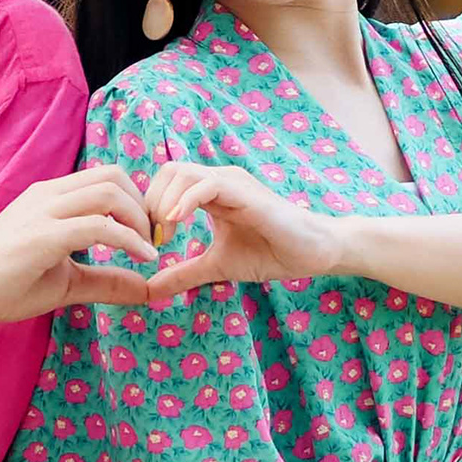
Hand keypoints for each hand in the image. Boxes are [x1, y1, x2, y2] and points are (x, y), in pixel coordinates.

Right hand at [0, 168, 162, 327]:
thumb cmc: (2, 285)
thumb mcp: (65, 282)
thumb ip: (105, 280)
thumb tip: (148, 290)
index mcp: (51, 198)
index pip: (107, 179)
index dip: (138, 203)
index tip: (151, 238)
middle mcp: (49, 195)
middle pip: (115, 177)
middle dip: (145, 206)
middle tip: (156, 240)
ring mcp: (44, 211)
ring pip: (110, 193)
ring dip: (140, 219)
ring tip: (150, 249)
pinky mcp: (42, 235)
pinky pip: (98, 226)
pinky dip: (128, 240)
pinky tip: (142, 260)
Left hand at [136, 161, 346, 297]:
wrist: (313, 252)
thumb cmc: (270, 253)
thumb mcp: (217, 265)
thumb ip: (184, 273)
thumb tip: (149, 290)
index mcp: (210, 192)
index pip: (165, 183)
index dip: (149, 209)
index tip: (149, 243)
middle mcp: (218, 180)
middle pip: (167, 171)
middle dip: (150, 203)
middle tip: (154, 239)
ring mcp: (231, 182)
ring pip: (181, 173)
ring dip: (163, 203)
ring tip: (165, 235)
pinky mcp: (244, 192)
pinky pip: (205, 185)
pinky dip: (184, 201)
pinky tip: (176, 223)